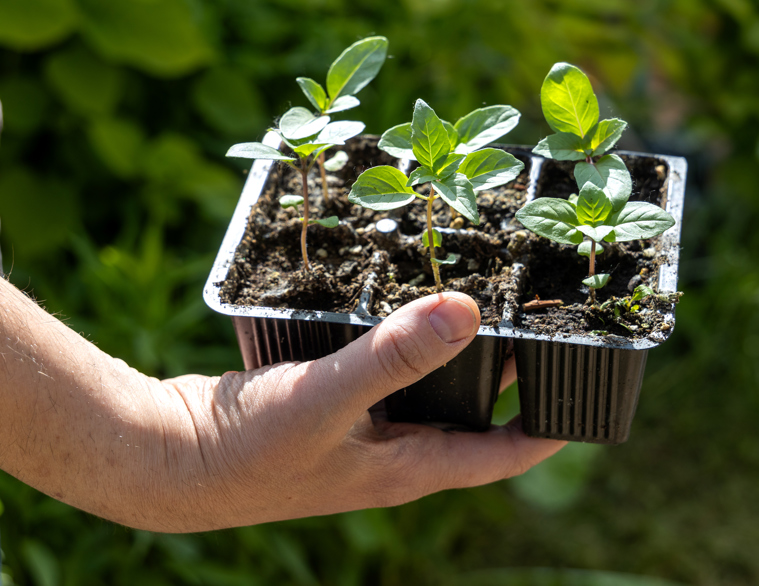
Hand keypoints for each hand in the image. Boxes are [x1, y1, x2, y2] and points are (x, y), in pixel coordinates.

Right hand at [156, 292, 563, 531]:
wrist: (169, 459)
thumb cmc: (248, 449)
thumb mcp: (328, 399)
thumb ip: (394, 356)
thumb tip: (467, 312)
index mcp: (411, 467)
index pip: (506, 452)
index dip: (551, 422)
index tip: (589, 376)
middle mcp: (396, 452)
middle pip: (474, 410)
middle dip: (509, 367)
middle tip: (536, 310)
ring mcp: (364, 430)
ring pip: (428, 384)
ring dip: (454, 346)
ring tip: (479, 291)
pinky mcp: (333, 405)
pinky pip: (386, 370)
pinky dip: (403, 337)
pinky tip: (400, 298)